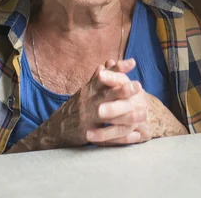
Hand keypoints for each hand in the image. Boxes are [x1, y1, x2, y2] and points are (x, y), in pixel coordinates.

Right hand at [9, 58, 145, 151]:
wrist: (56, 129)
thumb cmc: (76, 107)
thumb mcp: (85, 91)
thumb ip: (99, 78)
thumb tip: (108, 62)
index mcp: (90, 89)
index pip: (105, 77)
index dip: (118, 69)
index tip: (132, 62)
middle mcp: (88, 102)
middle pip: (106, 95)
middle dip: (123, 91)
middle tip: (139, 86)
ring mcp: (88, 118)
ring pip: (109, 117)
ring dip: (128, 116)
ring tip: (144, 114)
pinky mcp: (88, 134)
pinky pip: (107, 137)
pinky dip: (121, 138)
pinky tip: (136, 135)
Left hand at [101, 59, 188, 142]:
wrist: (152, 115)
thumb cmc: (132, 97)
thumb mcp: (125, 84)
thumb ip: (114, 74)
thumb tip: (107, 62)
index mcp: (132, 88)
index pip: (123, 80)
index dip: (113, 77)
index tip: (100, 75)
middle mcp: (138, 103)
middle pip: (126, 105)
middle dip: (113, 108)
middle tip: (99, 111)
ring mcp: (139, 119)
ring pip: (124, 125)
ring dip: (107, 131)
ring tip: (89, 133)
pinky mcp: (139, 133)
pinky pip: (122, 139)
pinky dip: (109, 140)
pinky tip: (93, 140)